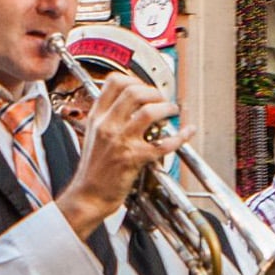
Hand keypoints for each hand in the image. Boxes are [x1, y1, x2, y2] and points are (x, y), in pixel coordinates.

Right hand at [57, 73, 189, 238]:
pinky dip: (180, 137)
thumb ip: (107, 117)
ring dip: (167, 108)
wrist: (88, 196)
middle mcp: (107, 125)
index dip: (135, 79)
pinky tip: (185, 133)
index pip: (114, 82)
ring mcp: (120, 141)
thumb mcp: (93, 135)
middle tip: (162, 99)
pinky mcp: (134, 158)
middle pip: (134, 91)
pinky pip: (163, 143)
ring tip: (172, 112)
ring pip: (149, 111)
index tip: (145, 86)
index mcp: (97, 117)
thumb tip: (129, 103)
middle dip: (154, 92)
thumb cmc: (93, 170)